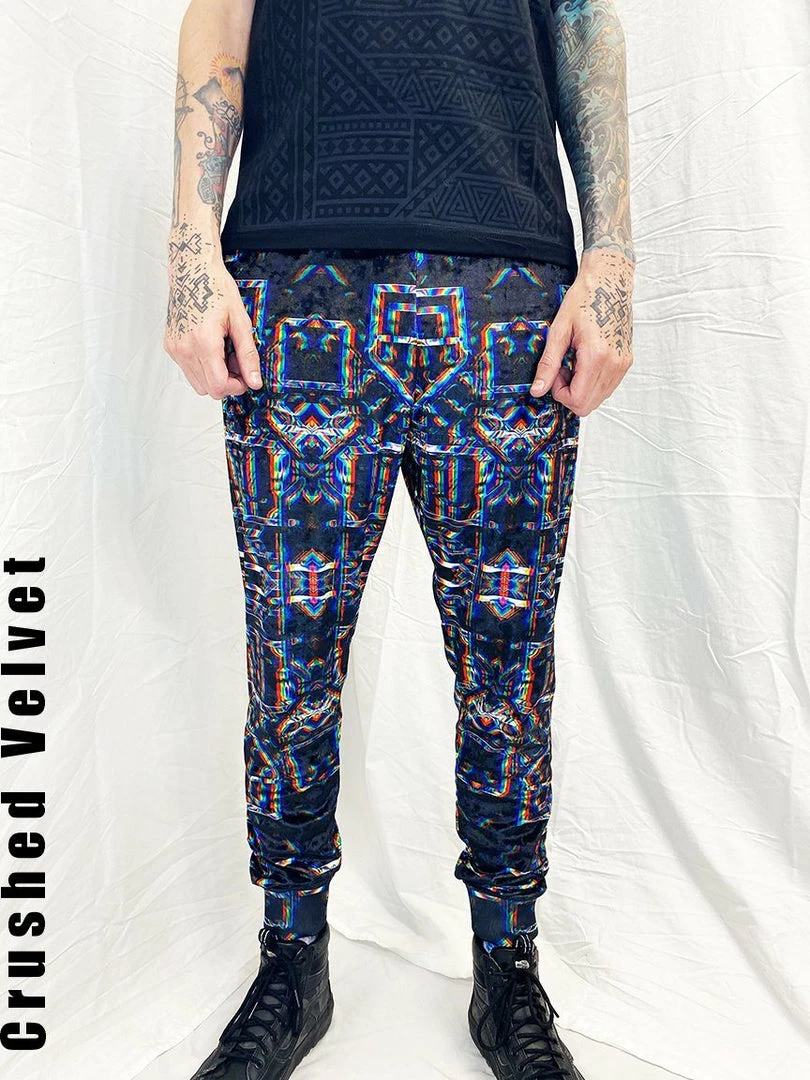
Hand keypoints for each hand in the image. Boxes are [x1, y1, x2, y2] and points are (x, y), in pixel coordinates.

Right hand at [163, 220, 261, 398]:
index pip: (218, 387)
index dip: (235, 387)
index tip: (244, 376)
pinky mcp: (170, 346)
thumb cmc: (216, 289)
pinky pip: (188, 370)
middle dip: (226, 382)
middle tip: (235, 360)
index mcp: (204, 342)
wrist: (192, 271)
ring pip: (197, 383)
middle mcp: (185, 348)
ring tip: (223, 353)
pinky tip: (211, 348)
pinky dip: (202, 367)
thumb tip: (254, 381)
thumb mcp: (241, 322)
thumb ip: (248, 356)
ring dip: (213, 376)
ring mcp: (175, 348)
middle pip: (208, 390)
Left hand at [530, 249, 633, 416]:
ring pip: (598, 399)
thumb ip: (548, 364)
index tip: (556, 373)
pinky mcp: (626, 361)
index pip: (578, 400)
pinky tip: (585, 362)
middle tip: (563, 369)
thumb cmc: (585, 299)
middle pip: (588, 405)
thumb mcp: (558, 330)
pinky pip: (607, 387)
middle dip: (570, 394)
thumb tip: (537, 390)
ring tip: (574, 363)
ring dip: (581, 388)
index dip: (560, 394)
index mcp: (596, 356)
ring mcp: (623, 364)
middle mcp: (614, 364)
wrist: (610, 282)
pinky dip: (592, 382)